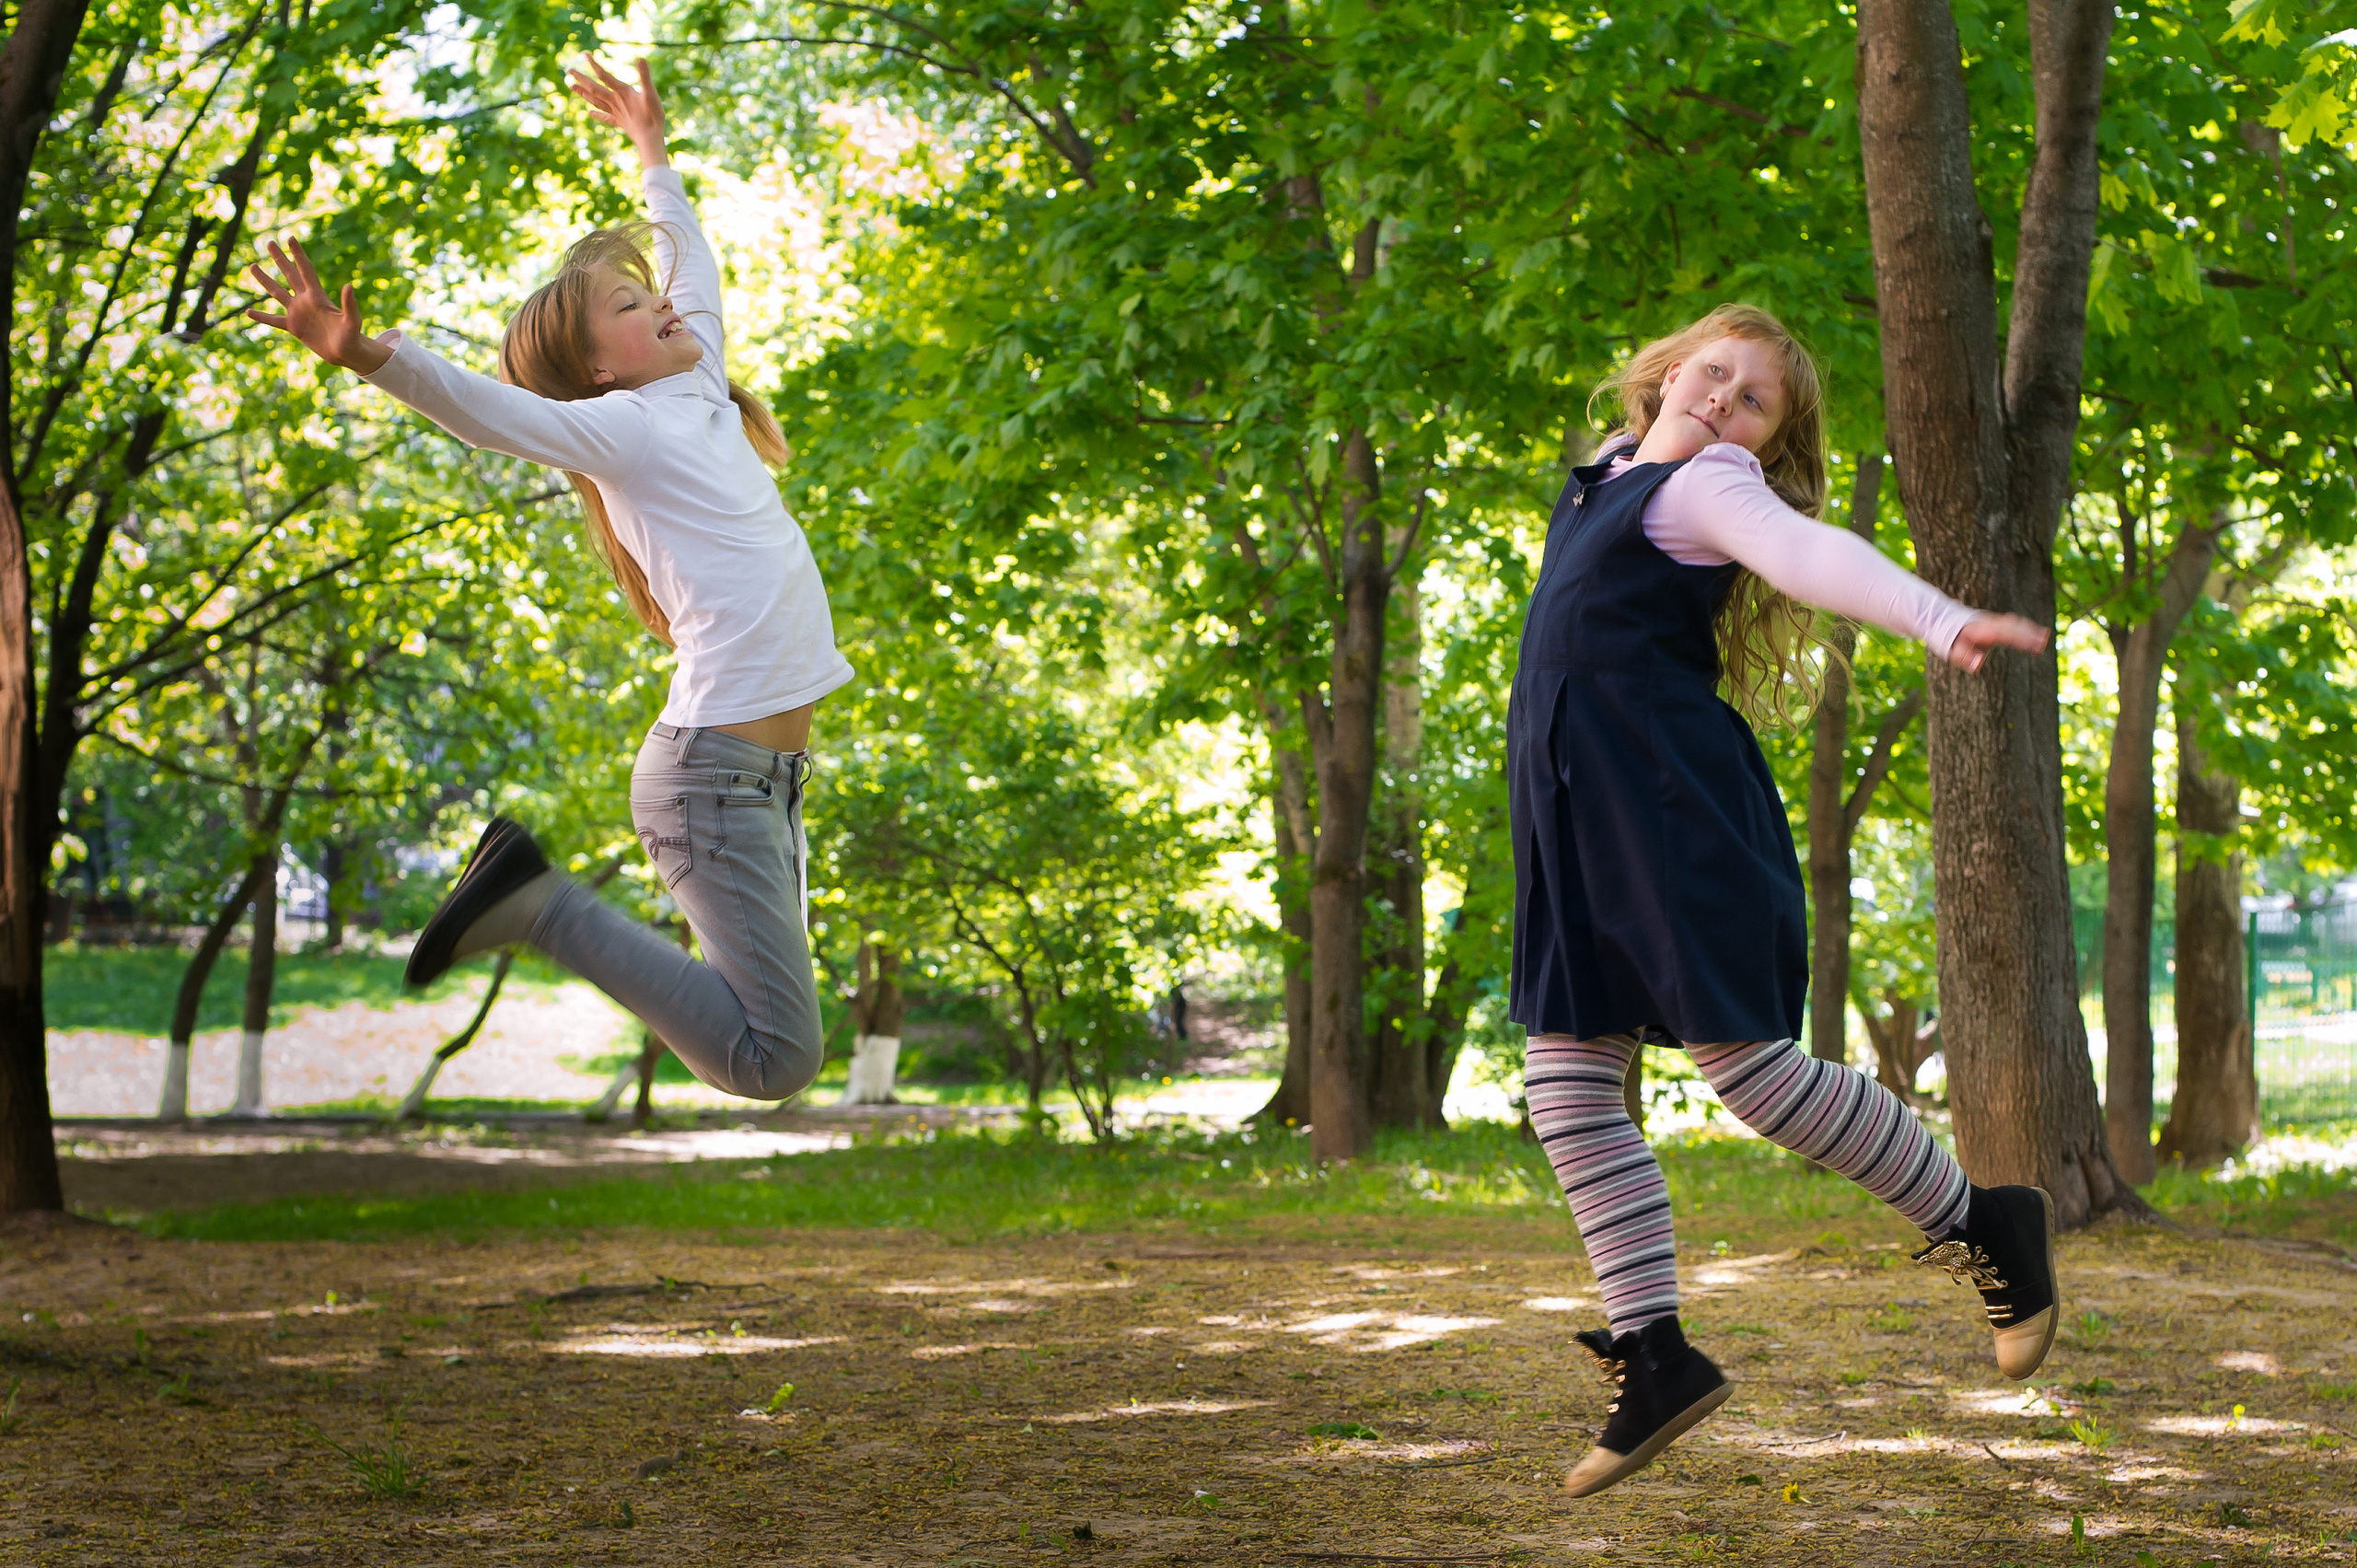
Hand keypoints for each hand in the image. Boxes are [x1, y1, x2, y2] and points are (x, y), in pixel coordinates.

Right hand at [245, 239, 392, 374]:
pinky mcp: (294, 327)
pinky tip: (248, 312)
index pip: (305, 270)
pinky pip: (274, 320)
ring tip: (253, 266)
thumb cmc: (352, 337)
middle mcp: (305, 300)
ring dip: (265, 280)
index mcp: (317, 296)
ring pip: (277, 293)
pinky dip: (261, 316)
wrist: (345, 353)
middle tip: (270, 242)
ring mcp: (298, 313)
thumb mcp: (352, 320)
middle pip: (290, 275)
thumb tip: (348, 286)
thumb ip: (349, 304)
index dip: (298, 254)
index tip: (290, 238)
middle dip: (280, 259)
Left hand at [568, 56, 667, 166]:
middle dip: (581, 78)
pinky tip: (590, 113)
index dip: (594, 64)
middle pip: (594, 88)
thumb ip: (645, 76)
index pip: (604, 75)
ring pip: (596, 101)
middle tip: (569, 70)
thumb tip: (641, 59)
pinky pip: (606, 117)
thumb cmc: (652, 117)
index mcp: (622, 92)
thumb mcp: (651, 94)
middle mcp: (615, 102)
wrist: (650, 140)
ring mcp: (616, 113)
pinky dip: (597, 115)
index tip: (584, 54)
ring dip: (584, 93)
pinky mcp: (620, 123)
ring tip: (572, 87)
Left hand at [1946, 611, 2049, 671]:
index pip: (2005, 634)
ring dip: (2029, 629)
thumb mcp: (1953, 651)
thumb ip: (1964, 657)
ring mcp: (1993, 621)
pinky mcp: (1995, 622)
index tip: (2034, 645)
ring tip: (2044, 636)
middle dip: (2028, 634)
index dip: (2021, 639)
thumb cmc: (1950, 639)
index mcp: (1982, 631)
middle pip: (2013, 627)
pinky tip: (2037, 632)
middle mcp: (1990, 623)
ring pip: (2014, 622)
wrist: (1944, 621)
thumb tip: (1977, 666)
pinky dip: (2025, 626)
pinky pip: (2013, 622)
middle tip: (2043, 643)